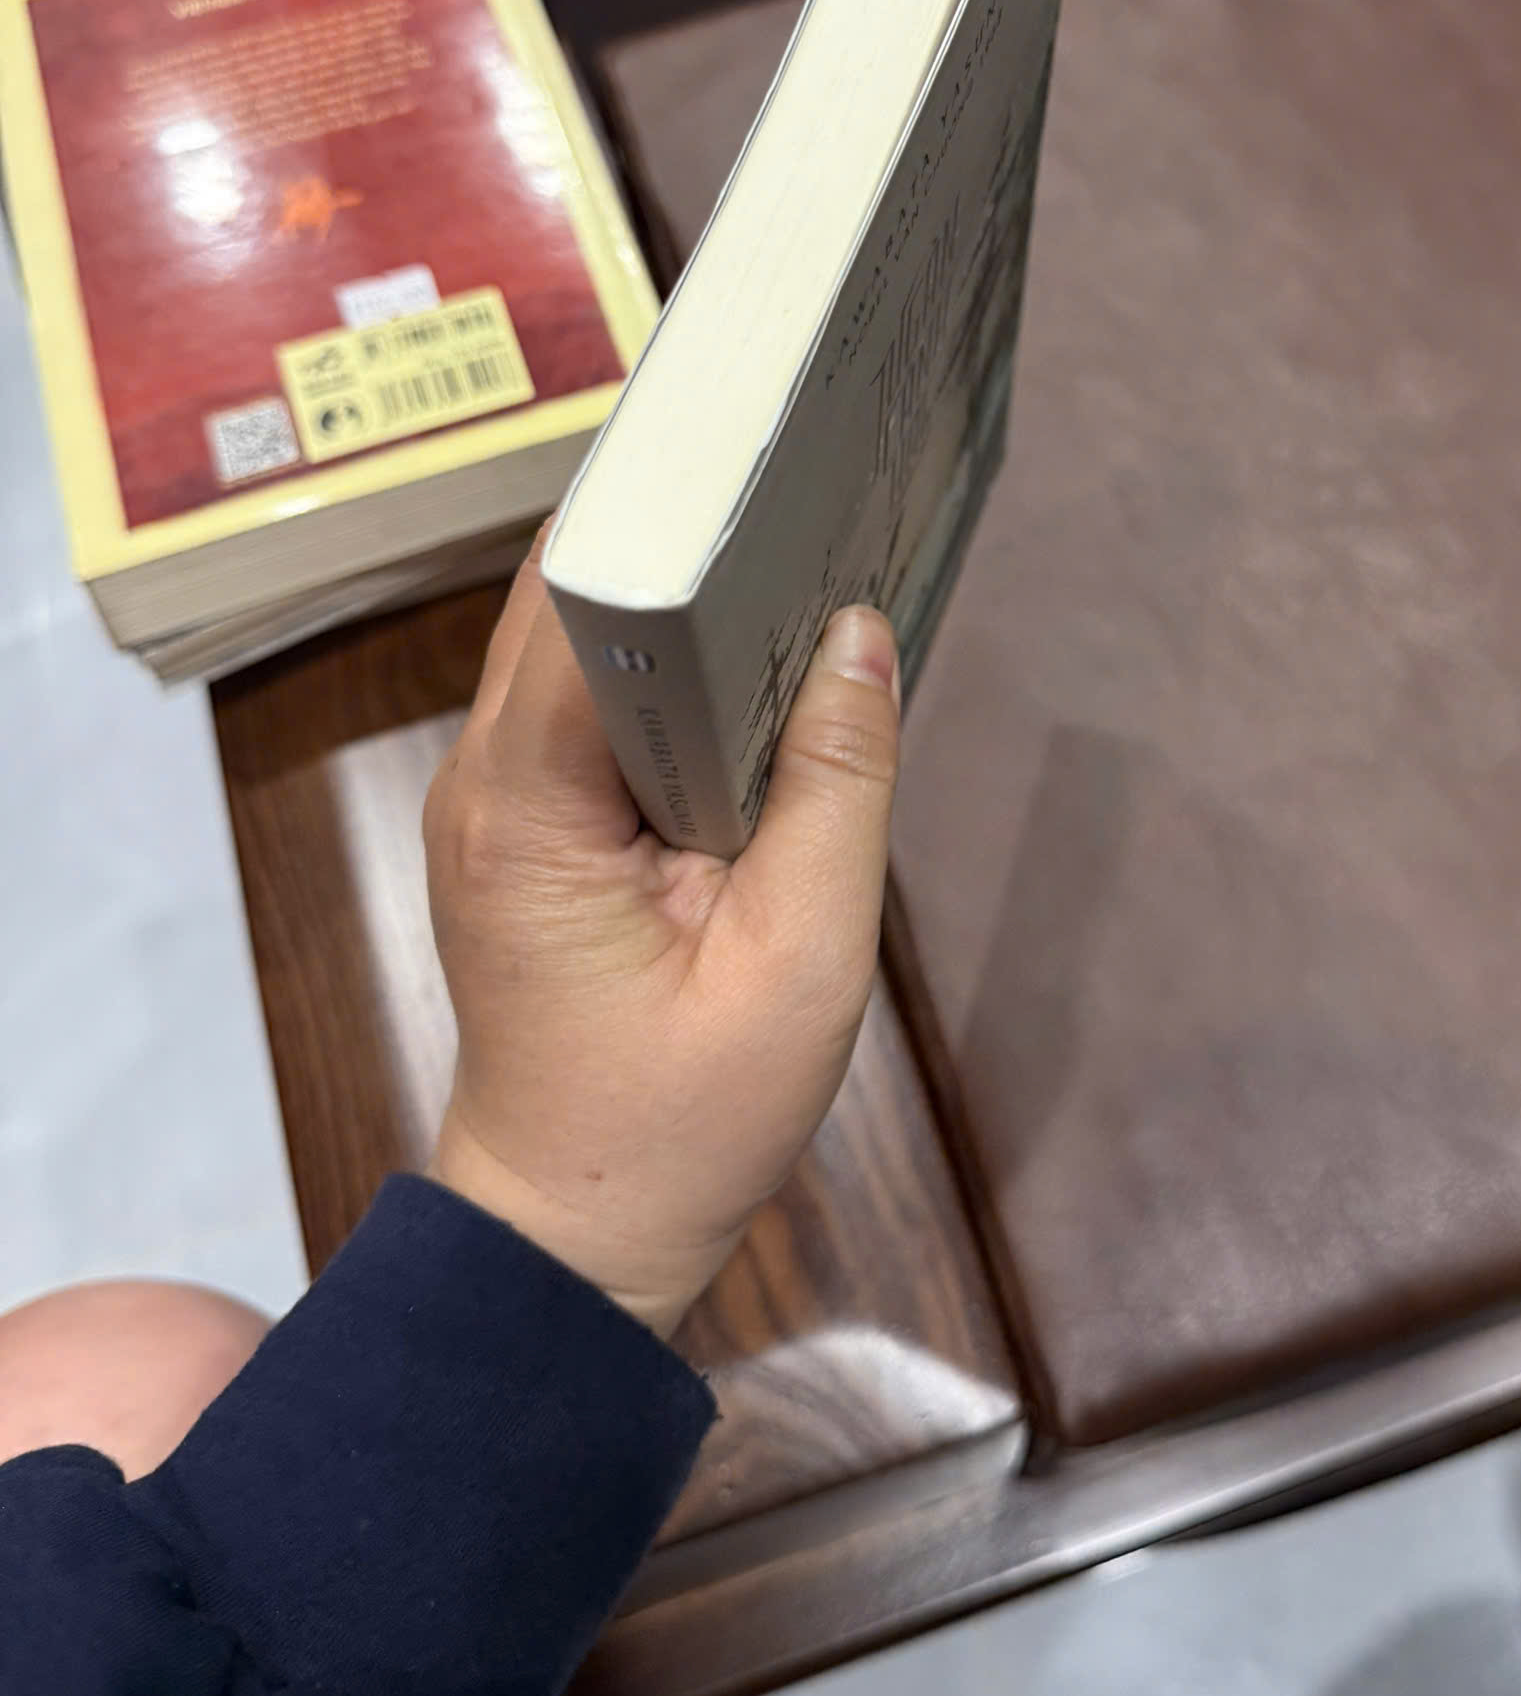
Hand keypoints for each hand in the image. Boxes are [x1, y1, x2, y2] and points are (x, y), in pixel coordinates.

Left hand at [424, 546, 899, 1336]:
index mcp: (526, 804)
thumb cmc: (680, 1122)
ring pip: (580, 638)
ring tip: (800, 546)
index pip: (586, 600)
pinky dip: (670, 666)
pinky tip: (758, 656)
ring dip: (680, 598)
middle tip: (809, 479)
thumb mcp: (801, 962)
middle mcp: (485, 778)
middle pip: (572, 594)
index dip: (678, 519)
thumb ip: (836, 787)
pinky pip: (593, 702)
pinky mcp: (528, 823)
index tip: (770, 459)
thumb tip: (860, 631)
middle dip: (687, 535)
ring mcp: (496, 798)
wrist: (575, 1236)